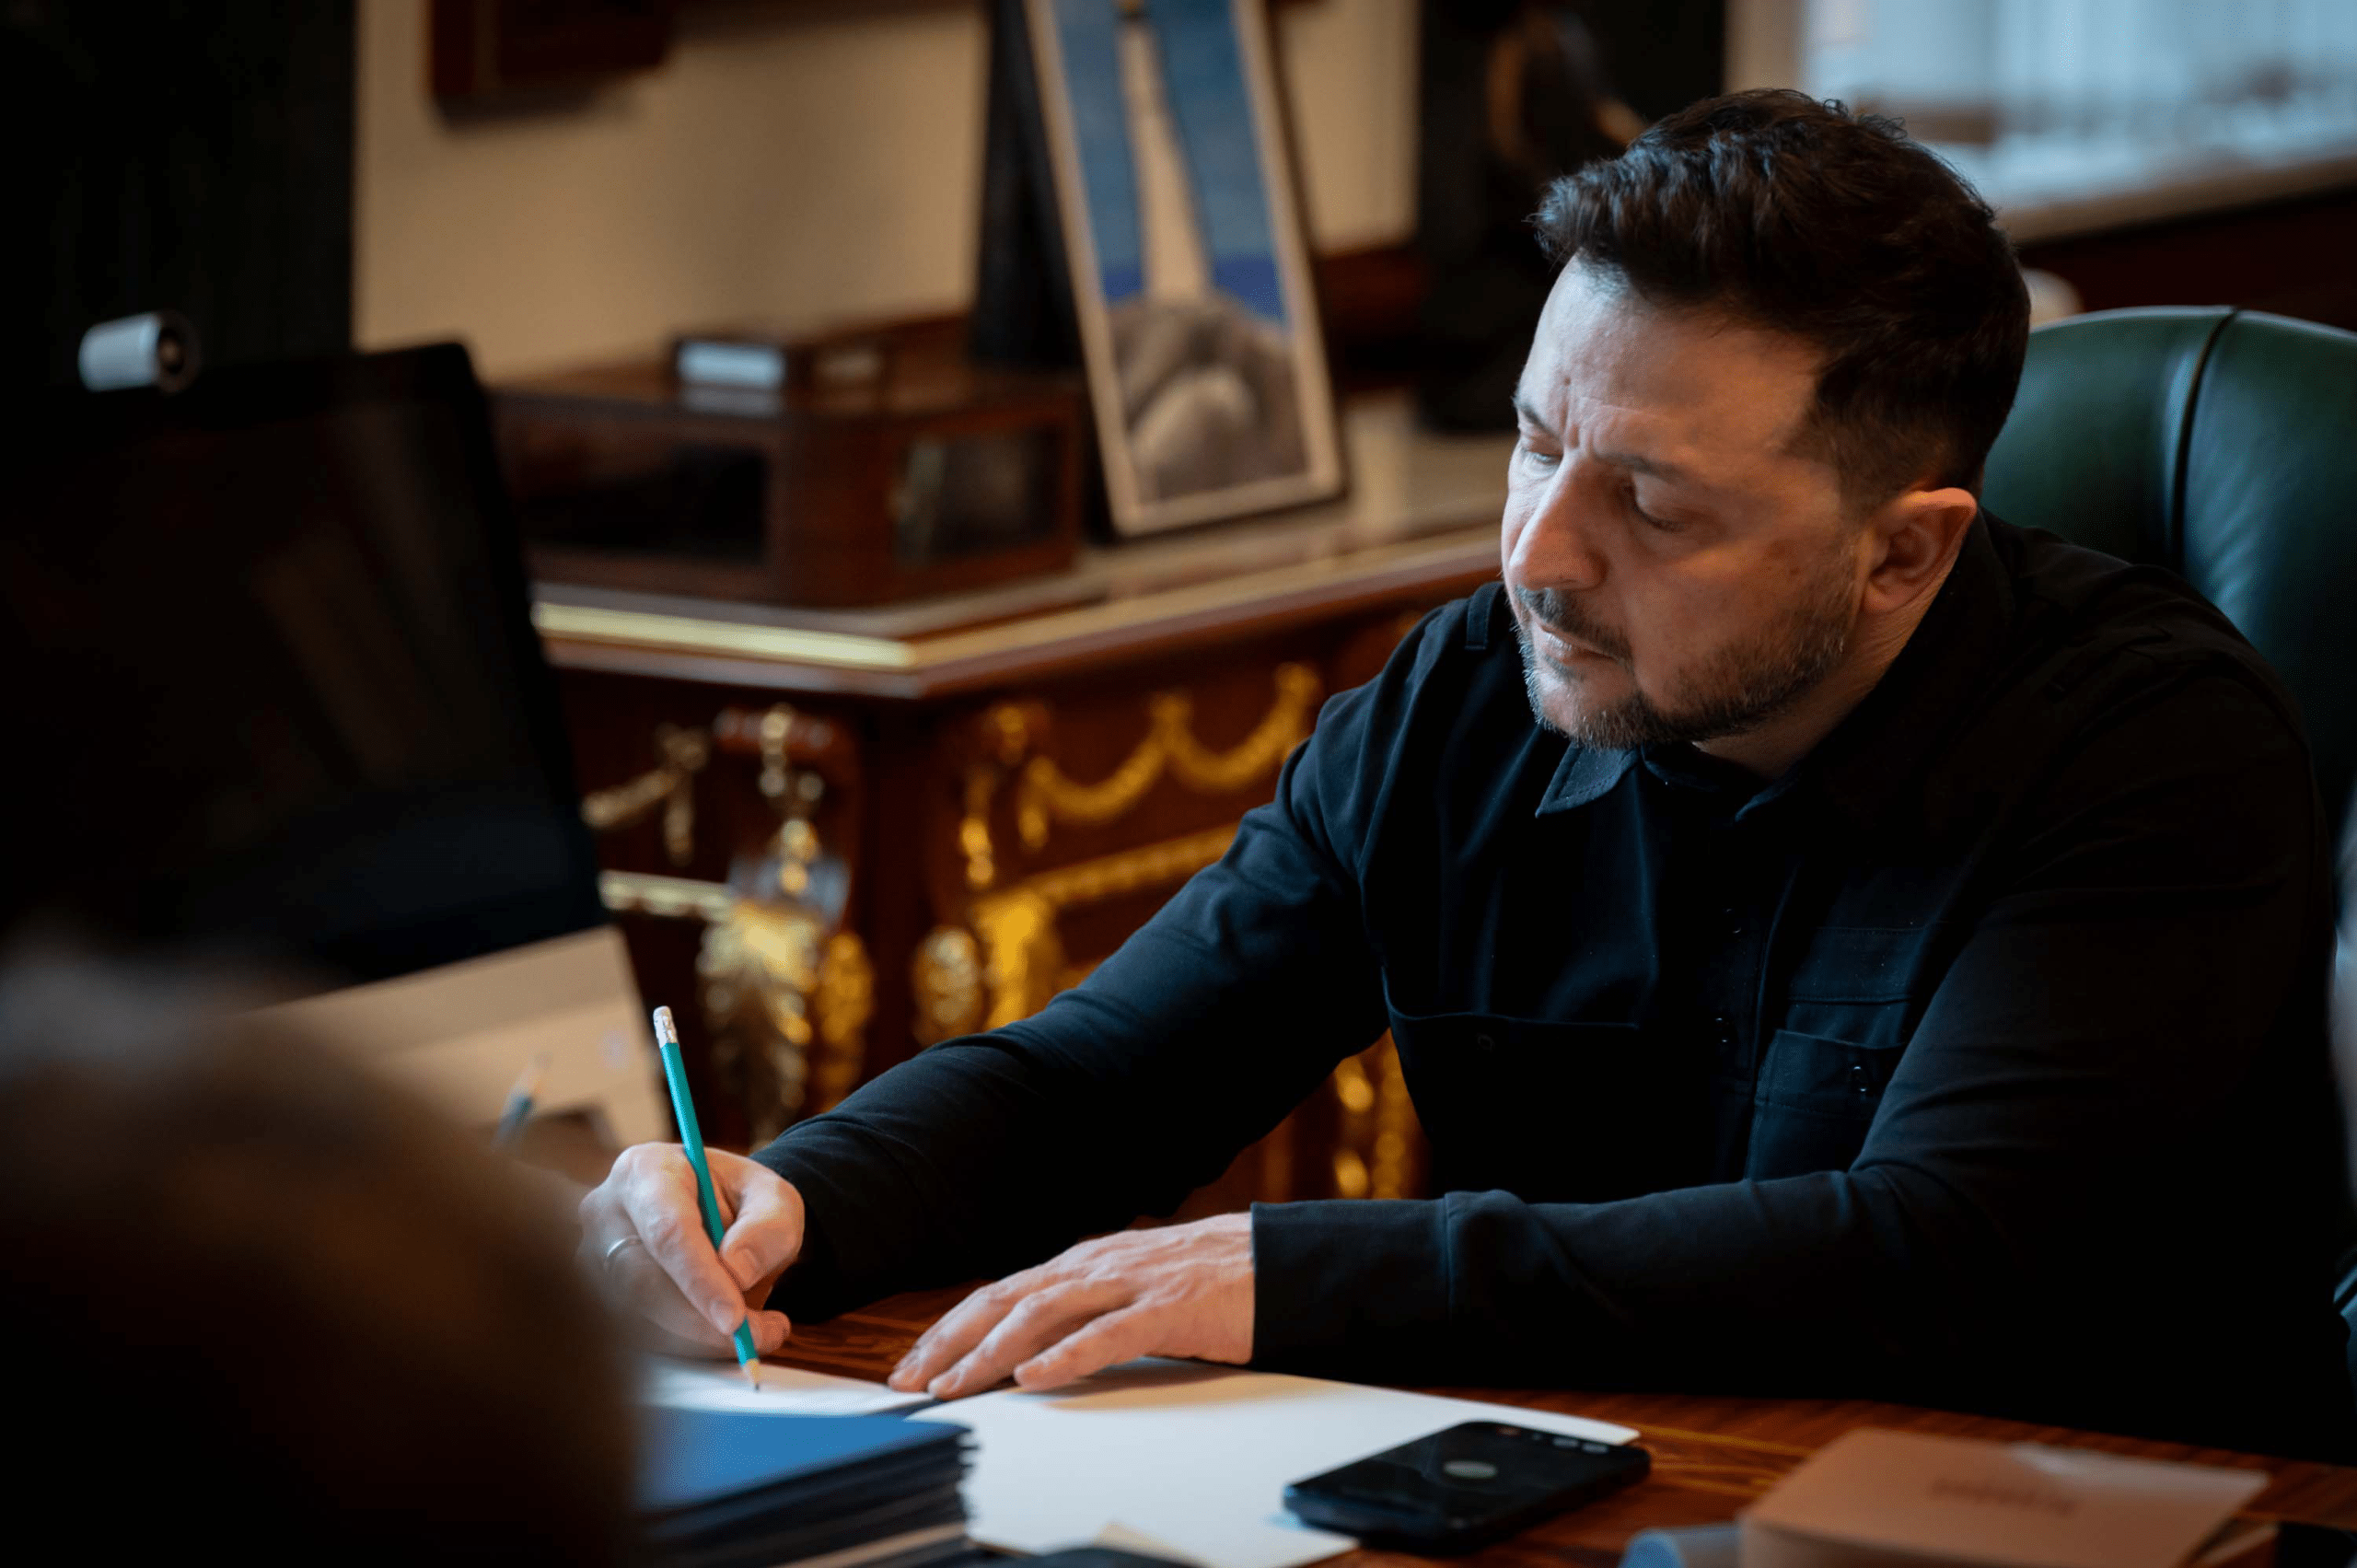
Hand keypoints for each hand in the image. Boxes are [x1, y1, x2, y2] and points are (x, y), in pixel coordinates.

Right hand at [578, 1143, 801, 1358]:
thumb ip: (766, 1228)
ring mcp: (594, 1259)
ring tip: (758, 1328)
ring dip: (702, 1336)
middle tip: (761, 1333)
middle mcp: (605, 1213)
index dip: (700, 1279)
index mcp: (645, 1171)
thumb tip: (735, 1271)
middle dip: (703, 1319)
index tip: (736, 1318)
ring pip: (641, 1317)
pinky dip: (691, 1345)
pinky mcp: (599, 1297)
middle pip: (645, 1282)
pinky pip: (642, 1336)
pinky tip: (727, 1332)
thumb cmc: (743, 1200)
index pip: (666, 1230)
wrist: (718, 1212)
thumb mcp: (775, 1199)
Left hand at [888, 1213, 1253, 1398]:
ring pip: (1043, 1313)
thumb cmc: (1210, 1278)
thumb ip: (1087, 1305)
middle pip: (1006, 1299)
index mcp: (1087, 1262)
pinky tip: (1033, 1377)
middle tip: (910, 1379)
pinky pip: (1106, 1334)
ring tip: (955, 1384)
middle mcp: (1097, 1265)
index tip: (916, 1361)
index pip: (1002, 1292)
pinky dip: (1064, 1356)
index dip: (953, 1327)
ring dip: (990, 1352)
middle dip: (952, 1341)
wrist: (1279, 1260)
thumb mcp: (1133, 1286)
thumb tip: (1035, 1341)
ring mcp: (1130, 1284)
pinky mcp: (1166, 1310)